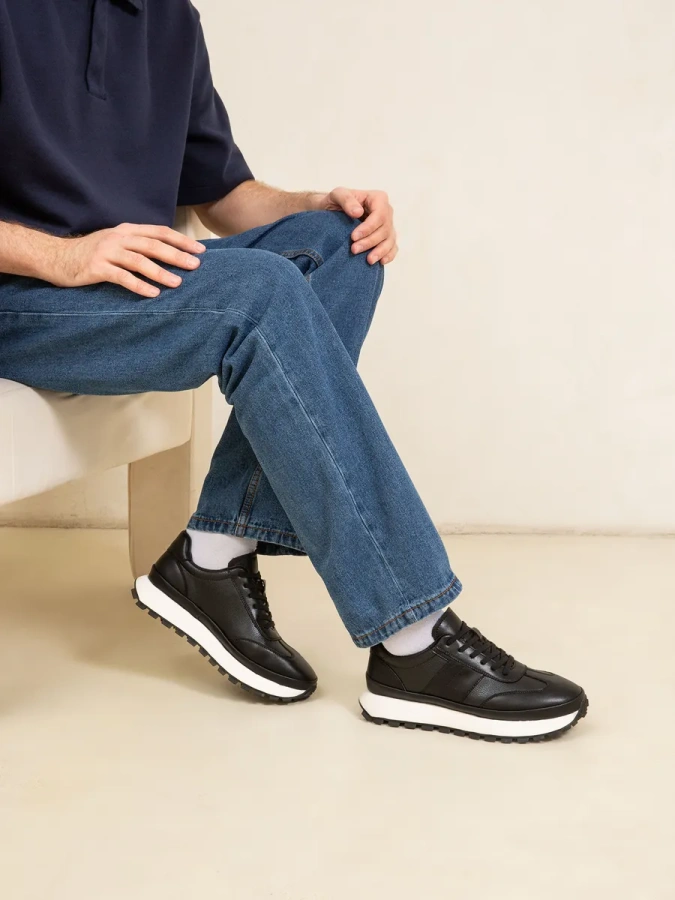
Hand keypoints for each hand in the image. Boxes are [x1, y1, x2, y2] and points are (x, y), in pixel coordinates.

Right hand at [53, 223, 206, 297]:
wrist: (57, 257)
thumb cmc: (91, 253)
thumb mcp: (116, 243)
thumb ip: (138, 245)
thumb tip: (168, 254)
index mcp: (126, 230)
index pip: (159, 232)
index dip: (180, 241)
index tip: (199, 250)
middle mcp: (118, 238)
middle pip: (153, 245)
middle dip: (176, 255)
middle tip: (196, 265)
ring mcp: (107, 252)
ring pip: (139, 261)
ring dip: (160, 272)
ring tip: (177, 283)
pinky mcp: (97, 268)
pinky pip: (122, 277)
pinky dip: (139, 285)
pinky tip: (153, 294)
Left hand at [315, 187, 397, 264]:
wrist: (333, 213)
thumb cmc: (336, 202)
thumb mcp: (337, 195)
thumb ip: (347, 200)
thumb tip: (358, 213)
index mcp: (378, 199)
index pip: (379, 214)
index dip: (368, 228)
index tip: (353, 237)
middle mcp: (387, 212)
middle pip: (385, 229)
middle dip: (370, 241)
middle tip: (354, 250)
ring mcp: (388, 226)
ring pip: (390, 240)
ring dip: (380, 251)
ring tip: (368, 260)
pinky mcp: (386, 238)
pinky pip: (392, 247)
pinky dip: (389, 255)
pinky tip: (381, 262)